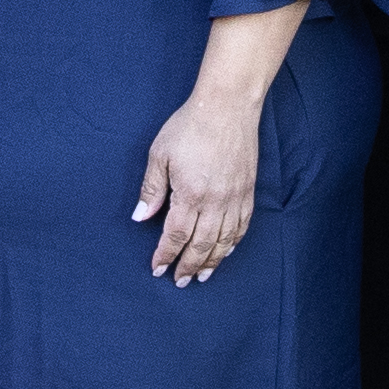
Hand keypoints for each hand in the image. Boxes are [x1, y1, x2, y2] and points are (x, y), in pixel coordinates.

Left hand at [136, 81, 268, 284]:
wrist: (227, 107)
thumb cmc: (190, 126)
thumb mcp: (160, 154)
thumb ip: (151, 188)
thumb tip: (140, 217)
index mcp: (190, 194)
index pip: (176, 235)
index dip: (166, 255)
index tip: (158, 269)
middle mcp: (215, 202)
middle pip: (202, 245)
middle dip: (188, 266)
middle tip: (180, 281)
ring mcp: (234, 198)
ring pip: (224, 241)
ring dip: (212, 262)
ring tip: (202, 276)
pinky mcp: (248, 191)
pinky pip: (242, 226)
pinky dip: (233, 243)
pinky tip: (226, 251)